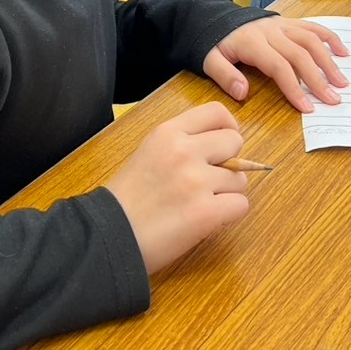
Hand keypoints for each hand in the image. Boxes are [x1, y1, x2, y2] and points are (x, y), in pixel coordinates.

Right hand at [105, 102, 250, 273]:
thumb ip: (183, 144)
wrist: (109, 236)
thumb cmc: (127, 200)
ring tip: (199, 204)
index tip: (224, 145)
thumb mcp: (149, 153)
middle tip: (210, 180)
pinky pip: (241, 205)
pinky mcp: (206, 212)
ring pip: (240, 179)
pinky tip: (206, 220)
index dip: (228, 128)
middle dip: (231, 162)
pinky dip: (229, 214)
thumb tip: (224, 148)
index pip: (217, 113)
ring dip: (227, 193)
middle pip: (235, 142)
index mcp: (168, 133)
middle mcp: (184, 151)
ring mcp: (196, 182)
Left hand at [203, 17, 349, 112]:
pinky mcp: (288, 21)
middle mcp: (271, 31)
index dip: (294, 87)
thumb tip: (242, 92)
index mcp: (252, 43)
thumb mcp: (210, 60)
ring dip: (328, 61)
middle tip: (333, 100)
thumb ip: (225, 76)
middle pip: (300, 55)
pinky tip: (343, 52)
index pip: (279, 66)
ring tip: (342, 81)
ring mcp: (282, 25)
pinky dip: (330, 38)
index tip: (307, 108)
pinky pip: (312, 27)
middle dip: (318, 79)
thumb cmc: (216, 44)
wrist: (216, 17)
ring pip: (311, 40)